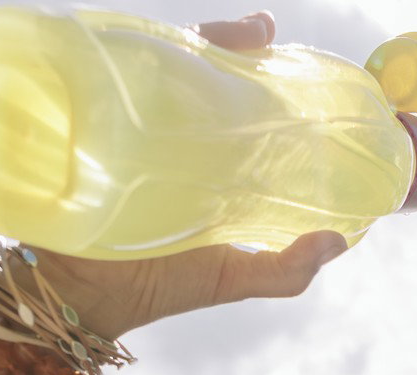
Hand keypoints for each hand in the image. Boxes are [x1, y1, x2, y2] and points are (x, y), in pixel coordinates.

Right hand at [19, 12, 347, 338]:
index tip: (284, 54)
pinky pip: (110, 82)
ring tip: (227, 35)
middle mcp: (166, 139)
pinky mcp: (91, 128)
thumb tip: (337, 240)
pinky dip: (131, 59)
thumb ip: (285, 268)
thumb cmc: (154, 287)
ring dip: (190, 44)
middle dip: (227, 46)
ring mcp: (127, 129)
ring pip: (158, 70)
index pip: (234, 108)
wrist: (79, 299)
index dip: (260, 78)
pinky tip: (158, 48)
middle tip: (259, 34)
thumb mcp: (229, 278)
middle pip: (196, 75)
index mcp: (203, 165)